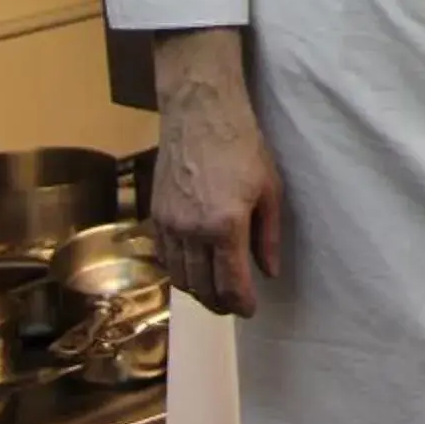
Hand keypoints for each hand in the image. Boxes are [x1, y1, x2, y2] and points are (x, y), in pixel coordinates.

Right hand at [150, 28, 284, 318]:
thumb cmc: (243, 146)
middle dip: (219, 303)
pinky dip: (178, 271)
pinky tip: (193, 269)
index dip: (241, 303)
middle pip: (202, 287)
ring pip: (179, 277)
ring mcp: (169, 225)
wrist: (200, 114)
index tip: (250, 309)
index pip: (230, 283)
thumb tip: (268, 272)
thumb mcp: (269, 190)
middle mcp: (192, 231)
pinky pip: (164, 257)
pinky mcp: (155, 215)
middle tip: (233, 306)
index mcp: (225, 226)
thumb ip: (268, 236)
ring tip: (215, 293)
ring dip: (197, 291)